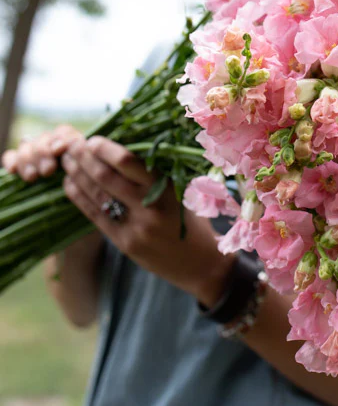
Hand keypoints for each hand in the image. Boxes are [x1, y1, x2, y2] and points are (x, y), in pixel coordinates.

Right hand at [2, 124, 83, 180]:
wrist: (73, 189)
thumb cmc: (83, 180)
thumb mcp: (86, 169)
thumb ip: (83, 158)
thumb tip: (82, 150)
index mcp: (71, 141)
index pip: (63, 132)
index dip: (60, 138)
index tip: (59, 150)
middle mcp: (51, 142)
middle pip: (43, 139)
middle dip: (44, 153)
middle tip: (48, 170)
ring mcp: (33, 149)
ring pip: (26, 147)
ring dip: (28, 160)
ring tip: (33, 177)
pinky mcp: (18, 160)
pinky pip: (11, 156)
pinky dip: (12, 161)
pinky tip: (14, 170)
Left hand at [61, 136, 236, 305]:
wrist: (201, 264)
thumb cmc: (194, 223)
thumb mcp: (181, 195)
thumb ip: (155, 179)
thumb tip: (121, 155)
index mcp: (167, 189)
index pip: (128, 163)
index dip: (105, 149)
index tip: (93, 140)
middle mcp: (149, 207)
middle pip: (106, 176)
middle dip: (85, 159)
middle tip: (73, 146)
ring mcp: (135, 227)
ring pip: (97, 195)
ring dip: (77, 175)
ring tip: (67, 162)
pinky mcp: (125, 244)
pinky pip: (96, 216)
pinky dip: (80, 198)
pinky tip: (70, 185)